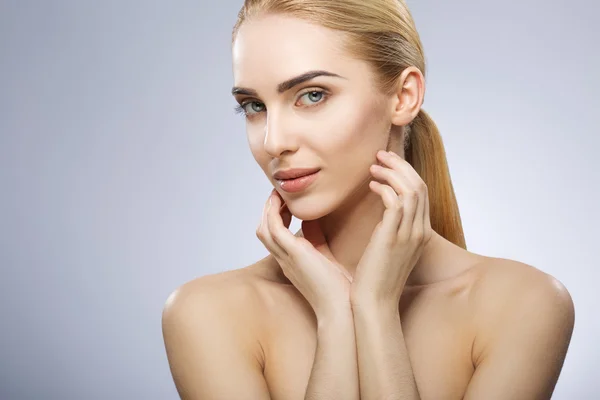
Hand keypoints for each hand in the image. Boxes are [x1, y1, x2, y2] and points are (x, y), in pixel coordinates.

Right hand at [256, 189, 352, 317]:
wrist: (341, 310)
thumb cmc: (341, 292)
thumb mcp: (329, 262)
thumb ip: (321, 244)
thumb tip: (320, 225)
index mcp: (293, 264)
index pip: (276, 238)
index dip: (278, 219)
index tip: (288, 205)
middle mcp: (285, 261)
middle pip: (264, 231)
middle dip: (269, 211)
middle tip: (280, 196)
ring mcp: (286, 257)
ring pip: (264, 228)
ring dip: (269, 209)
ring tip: (278, 194)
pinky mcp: (293, 252)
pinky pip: (274, 226)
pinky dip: (274, 211)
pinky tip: (283, 200)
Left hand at [350, 150, 432, 307]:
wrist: (374, 304)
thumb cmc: (375, 280)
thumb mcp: (388, 252)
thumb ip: (389, 233)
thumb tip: (380, 219)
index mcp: (419, 234)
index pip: (421, 194)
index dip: (406, 174)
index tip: (387, 165)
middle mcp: (419, 232)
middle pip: (419, 186)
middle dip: (400, 166)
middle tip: (381, 155)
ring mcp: (409, 235)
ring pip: (410, 191)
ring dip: (392, 173)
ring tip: (373, 166)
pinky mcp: (393, 238)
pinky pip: (396, 203)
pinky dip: (385, 189)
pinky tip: (371, 186)